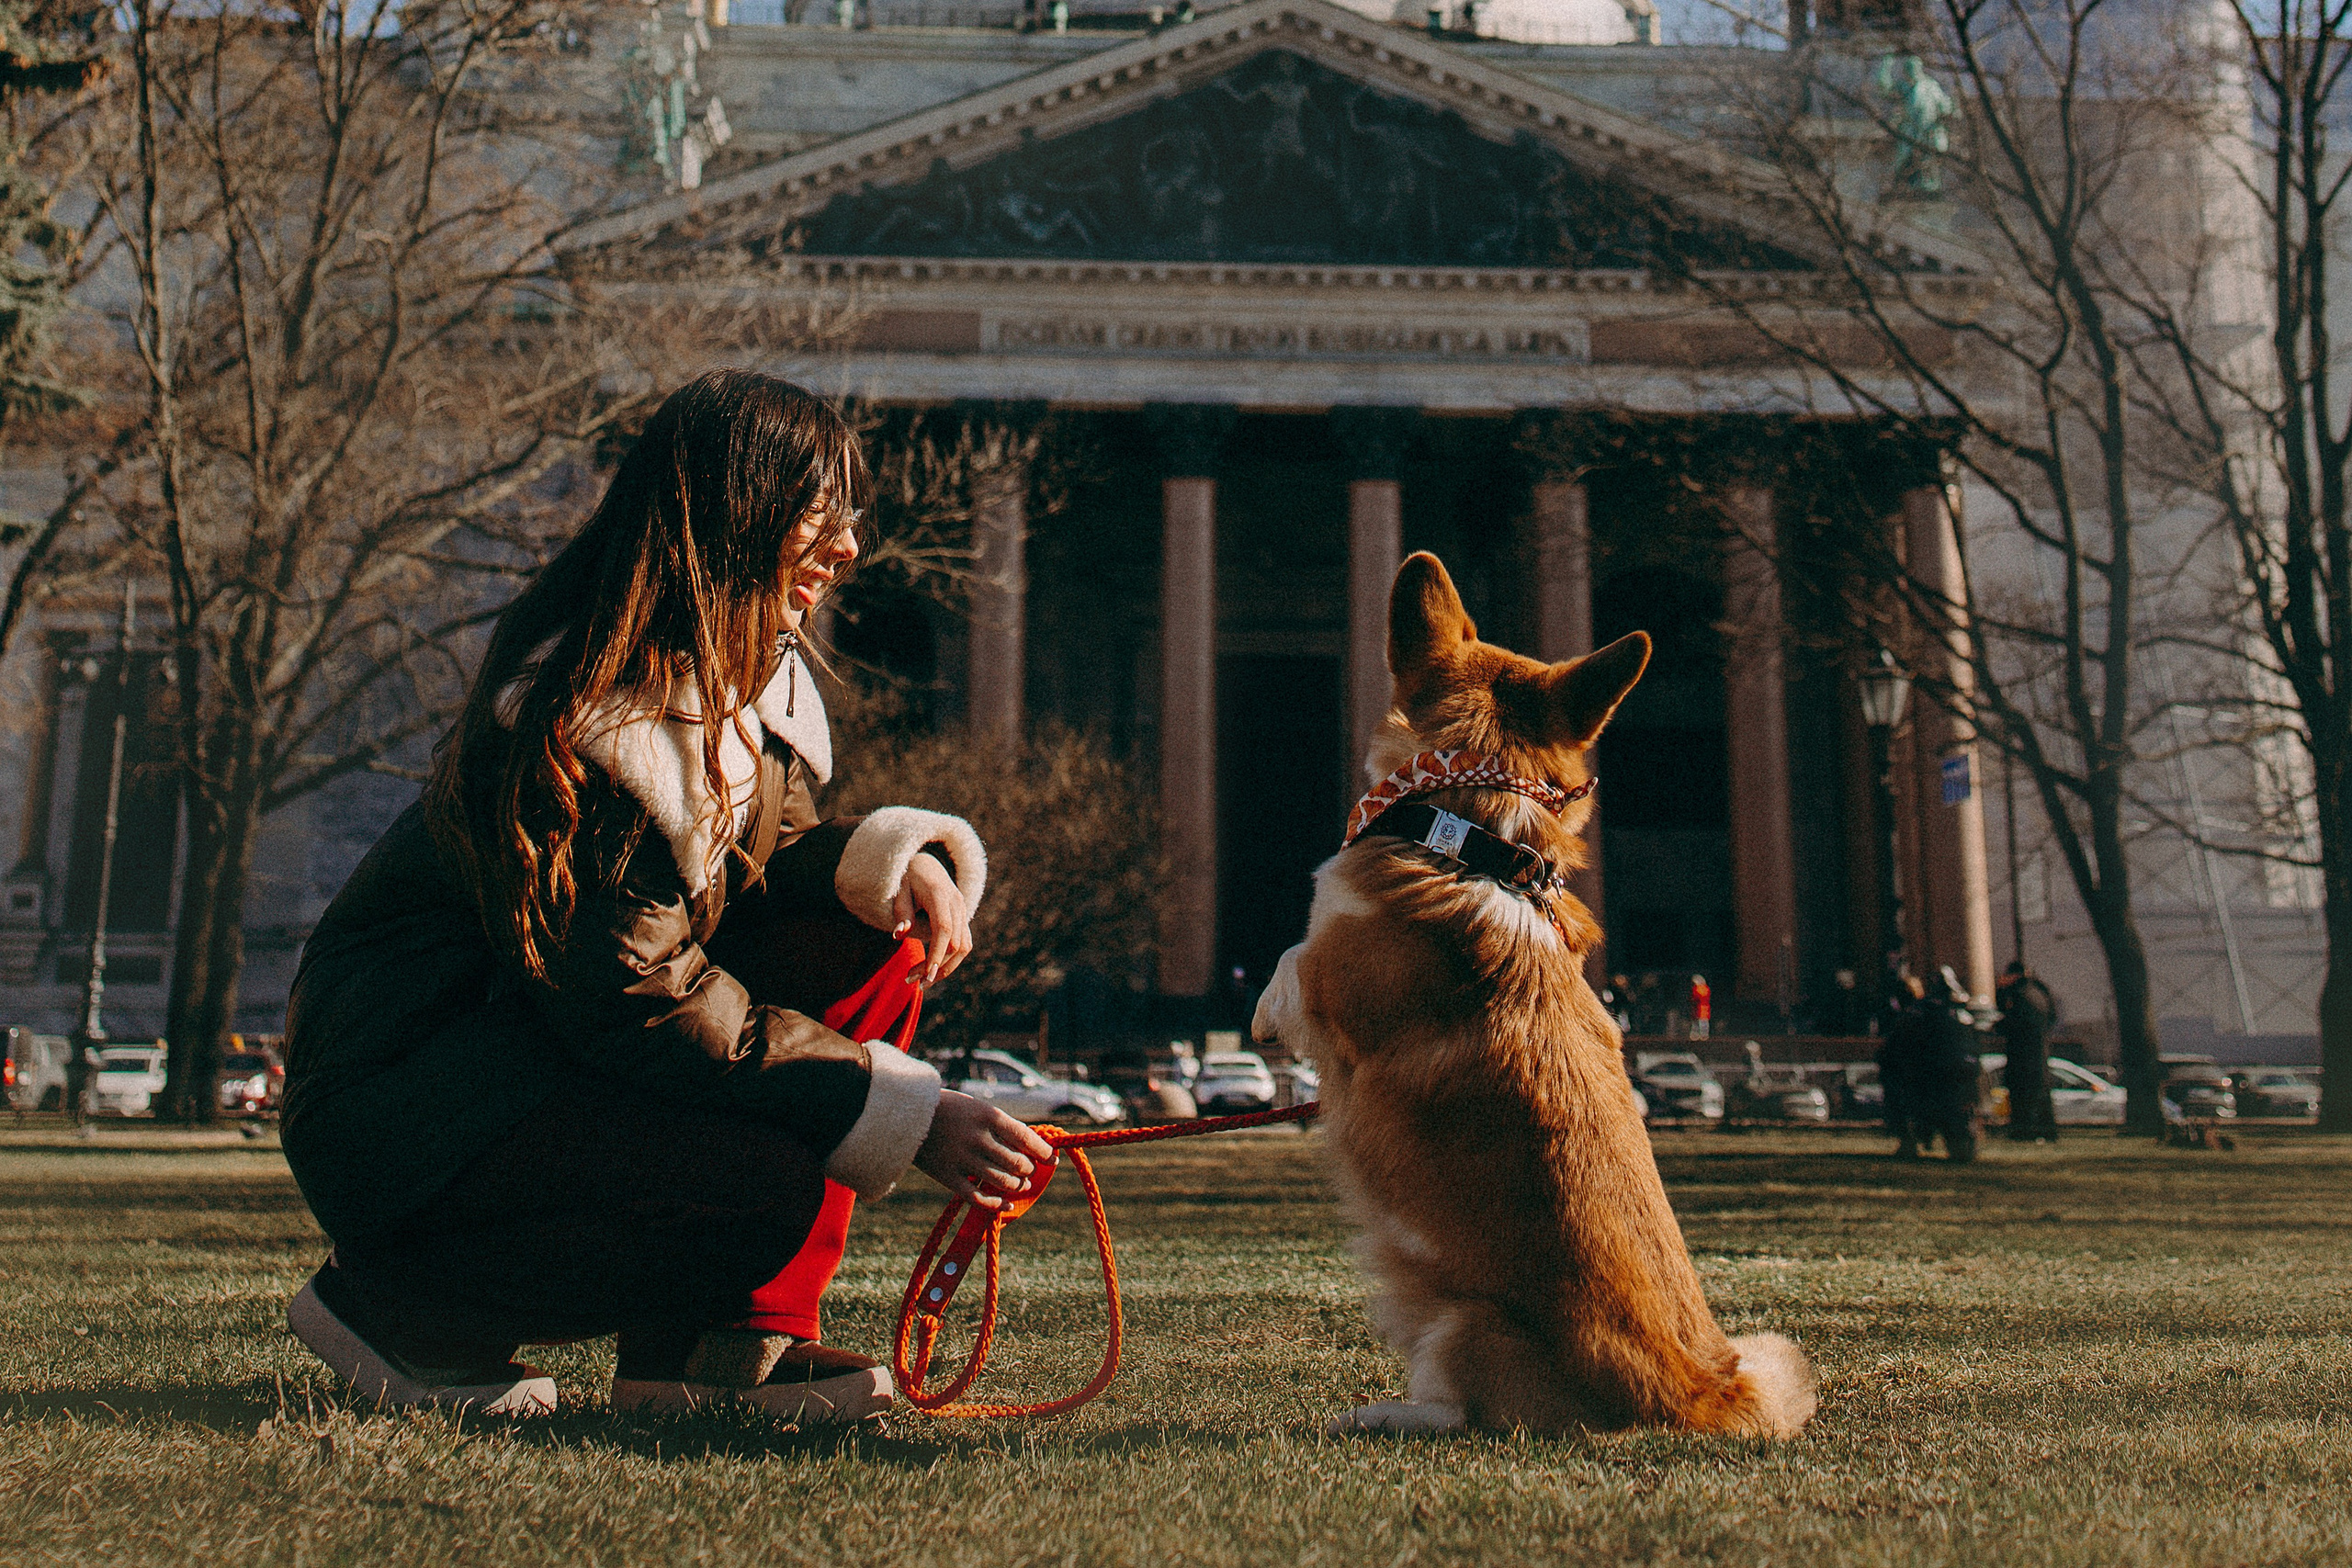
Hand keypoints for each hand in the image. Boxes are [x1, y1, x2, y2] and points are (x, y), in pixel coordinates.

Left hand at [890, 852, 972, 985]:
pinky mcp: (963, 919)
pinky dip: (950, 960)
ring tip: (922, 981)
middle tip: (911, 981)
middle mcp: (957, 903)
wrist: (928, 863)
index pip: (943, 929)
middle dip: (937, 966)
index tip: (926, 976)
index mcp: (940, 894)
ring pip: (964, 947)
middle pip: (956, 943)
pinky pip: (963, 943)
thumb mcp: (898, 890)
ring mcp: (963, 911)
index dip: (937, 954)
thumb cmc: (908, 878)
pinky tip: (932, 968)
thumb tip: (899, 935)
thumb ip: (900, 912)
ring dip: (946, 967)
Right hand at [914, 1091, 1054, 1208]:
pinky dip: (996, 1205)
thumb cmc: (948, 1109)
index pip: (1026, 1138)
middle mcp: (978, 1138)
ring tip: (1019, 1184)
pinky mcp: (948, 1177)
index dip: (1043, 1151)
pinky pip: (979, 1198)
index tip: (1052, 1158)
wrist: (906, 1116)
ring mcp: (962, 1159)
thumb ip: (1000, 1126)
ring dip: (1017, 1186)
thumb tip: (1030, 1146)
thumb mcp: (976, 1107)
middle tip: (1029, 1170)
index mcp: (988, 1115)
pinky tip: (1006, 1205)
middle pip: (1017, 1163)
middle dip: (1029, 1170)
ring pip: (1003, 1182)